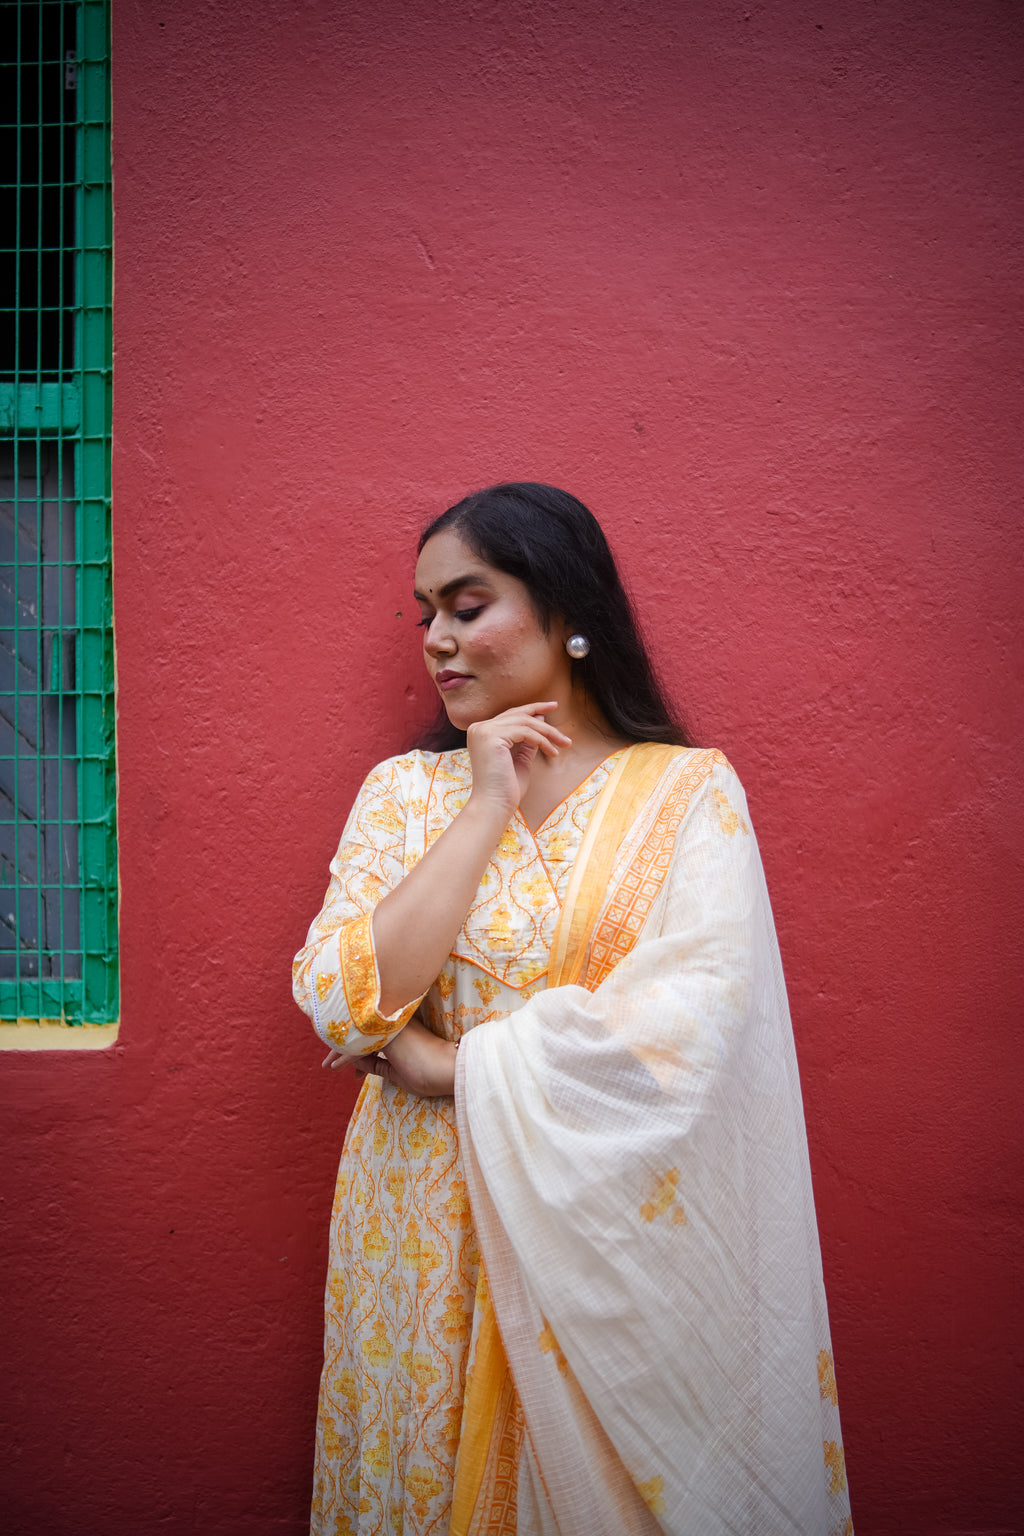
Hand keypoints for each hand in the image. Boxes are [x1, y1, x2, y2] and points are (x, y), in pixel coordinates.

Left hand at [322, 1016, 458, 1096]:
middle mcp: (394, 1022)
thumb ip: (377, 1065)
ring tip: (328, 1065)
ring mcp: (391, 1025)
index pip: (372, 1034)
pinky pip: (359, 1045)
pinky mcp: (388, 1034)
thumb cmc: (430, 1073)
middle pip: (361, 1031)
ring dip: (341, 1051)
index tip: (349, 1068)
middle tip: (328, 1062)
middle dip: (343, 1046)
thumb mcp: (397, 1072)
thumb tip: (355, 1064)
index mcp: (400, 1027)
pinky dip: (345, 1057)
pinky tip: (335, 1067)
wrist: (450, 1071)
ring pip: (358, 1035)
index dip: (356, 1049)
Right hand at [466, 702, 570, 817]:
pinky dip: (542, 741)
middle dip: (540, 711)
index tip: (550, 707)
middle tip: (557, 707)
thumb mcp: (520, 760)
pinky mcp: (491, 736)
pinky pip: (525, 732)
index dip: (531, 709)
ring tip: (563, 743)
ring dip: (547, 732)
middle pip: (517, 715)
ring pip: (524, 722)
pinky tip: (553, 752)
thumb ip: (527, 742)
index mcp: (481, 733)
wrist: (495, 806)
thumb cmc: (506, 789)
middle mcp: (478, 728)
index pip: (510, 716)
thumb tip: (540, 721)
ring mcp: (483, 731)